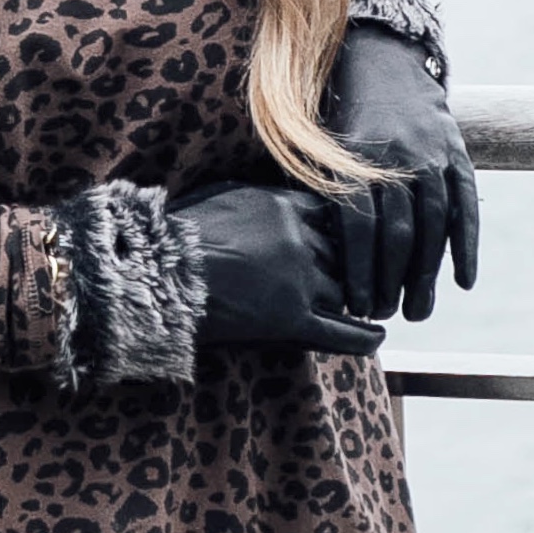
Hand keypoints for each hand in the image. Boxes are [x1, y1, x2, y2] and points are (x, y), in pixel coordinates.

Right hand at [169, 184, 387, 356]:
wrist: (157, 274)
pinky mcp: (292, 322)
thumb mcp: (225, 195)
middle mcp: (300, 242)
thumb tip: (278, 196)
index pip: (337, 215)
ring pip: (345, 290)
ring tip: (367, 305)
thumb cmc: (179, 234)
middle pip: (345, 254)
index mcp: (285, 207)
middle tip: (361, 276)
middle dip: (350, 266)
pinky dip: (364, 337)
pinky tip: (376, 337)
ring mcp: (299, 283)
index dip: (345, 231)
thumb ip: (263, 197)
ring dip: (355, 299)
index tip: (349, 240)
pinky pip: (342, 333)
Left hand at [314, 23, 481, 326]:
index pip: (359, 227)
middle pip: (398, 232)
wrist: (383, 58)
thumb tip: (310, 259)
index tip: (357, 307)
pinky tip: (464, 281)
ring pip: (433, 225)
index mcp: (354, 157)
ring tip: (419, 310)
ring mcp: (431, 155)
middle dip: (391, 281)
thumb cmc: (338, 116)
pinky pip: (466, 205)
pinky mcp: (457, 154)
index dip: (359, 271)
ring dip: (427, 274)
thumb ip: (318, 194)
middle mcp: (395, 157)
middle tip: (387, 316)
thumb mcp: (318, 146)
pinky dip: (467, 245)